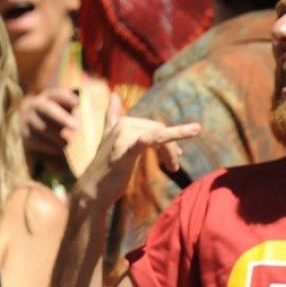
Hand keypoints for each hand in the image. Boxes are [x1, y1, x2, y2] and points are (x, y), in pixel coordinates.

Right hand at [21, 86, 79, 161]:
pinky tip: (59, 149)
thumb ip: (77, 108)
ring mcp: (28, 121)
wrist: (40, 129)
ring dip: (56, 136)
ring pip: (41, 127)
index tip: (77, 103)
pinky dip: (49, 146)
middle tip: (76, 126)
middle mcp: (36, 106)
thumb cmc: (62, 118)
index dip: (66, 98)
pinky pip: (36, 141)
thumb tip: (83, 107)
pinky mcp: (26, 135)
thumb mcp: (69, 110)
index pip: (57, 95)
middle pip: (47, 110)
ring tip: (68, 143)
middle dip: (61, 118)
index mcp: (49, 97)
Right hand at [75, 95, 199, 206]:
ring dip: (171, 152)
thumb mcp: (108, 140)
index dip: (168, 139)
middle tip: (174, 167)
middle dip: (171, 148)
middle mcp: (123, 125)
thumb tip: (114, 94)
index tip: (174, 155)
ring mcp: (123, 136)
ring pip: (160, 136)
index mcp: (122, 122)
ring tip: (173, 168)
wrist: (92, 192)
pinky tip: (194, 131)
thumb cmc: (105, 170)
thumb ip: (111, 117)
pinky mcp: (127, 149)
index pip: (153, 126)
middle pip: (159, 130)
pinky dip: (175, 134)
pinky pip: (154, 139)